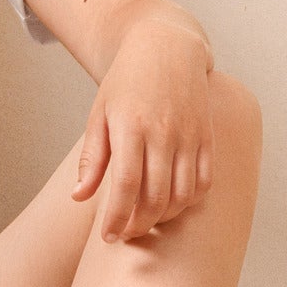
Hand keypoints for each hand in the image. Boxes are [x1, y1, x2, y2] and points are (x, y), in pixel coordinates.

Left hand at [72, 17, 214, 241]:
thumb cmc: (125, 83)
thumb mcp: (99, 115)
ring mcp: (191, 136)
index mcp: (131, 127)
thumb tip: (78, 197)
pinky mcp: (208, 138)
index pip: (126, 186)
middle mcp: (165, 133)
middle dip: (139, 224)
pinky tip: (171, 206)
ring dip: (164, 217)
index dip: (117, 217)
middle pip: (156, 196)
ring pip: (183, 194)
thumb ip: (92, 159)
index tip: (107, 237)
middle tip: (124, 235)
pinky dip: (189, 202)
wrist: (166, 48)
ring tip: (144, 223)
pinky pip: (204, 182)